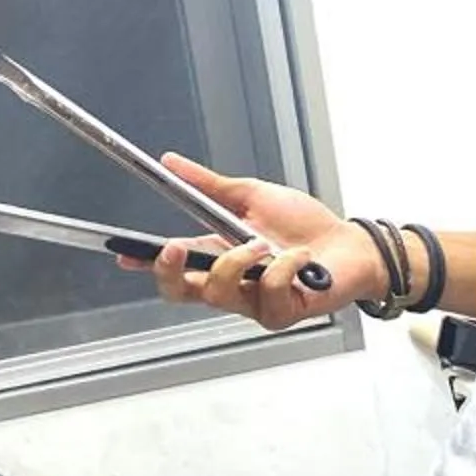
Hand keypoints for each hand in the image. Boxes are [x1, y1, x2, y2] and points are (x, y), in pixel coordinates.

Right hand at [125, 153, 385, 329]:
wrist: (350, 245)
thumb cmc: (305, 226)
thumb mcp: (252, 196)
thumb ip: (209, 185)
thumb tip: (171, 162)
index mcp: (218, 255)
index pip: (173, 265)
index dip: (146, 262)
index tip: (124, 253)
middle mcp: (231, 284)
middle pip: (180, 292)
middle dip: (170, 271)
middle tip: (177, 246)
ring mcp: (254, 303)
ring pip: (220, 293)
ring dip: (239, 261)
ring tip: (265, 244)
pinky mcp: (281, 313)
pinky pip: (267, 294)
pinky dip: (283, 269)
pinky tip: (301, 258)